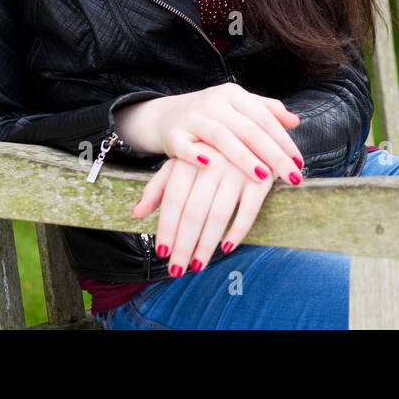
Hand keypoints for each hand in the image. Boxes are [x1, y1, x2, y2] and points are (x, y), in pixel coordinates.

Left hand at [131, 154, 272, 275]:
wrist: (250, 128)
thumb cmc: (208, 153)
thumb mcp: (181, 162)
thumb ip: (158, 187)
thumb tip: (137, 213)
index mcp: (190, 158)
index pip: (173, 199)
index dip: (167, 228)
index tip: (162, 252)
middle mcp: (213, 162)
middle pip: (194, 211)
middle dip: (184, 244)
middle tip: (176, 269)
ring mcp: (239, 170)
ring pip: (219, 215)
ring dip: (207, 244)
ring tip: (198, 264)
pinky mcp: (262, 178)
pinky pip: (248, 211)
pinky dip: (237, 231)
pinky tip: (226, 247)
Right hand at [154, 82, 305, 185]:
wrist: (165, 115)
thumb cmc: (211, 116)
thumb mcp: (238, 107)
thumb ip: (266, 111)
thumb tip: (295, 121)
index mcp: (233, 94)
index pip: (265, 118)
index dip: (284, 140)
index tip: (299, 162)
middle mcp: (214, 102)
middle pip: (249, 129)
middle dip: (274, 155)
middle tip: (292, 177)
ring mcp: (193, 117)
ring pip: (222, 137)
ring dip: (243, 158)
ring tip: (263, 177)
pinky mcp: (173, 134)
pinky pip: (184, 146)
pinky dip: (195, 155)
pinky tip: (210, 166)